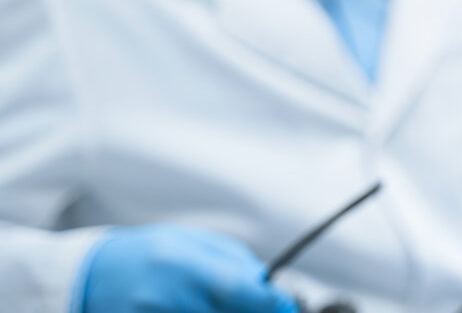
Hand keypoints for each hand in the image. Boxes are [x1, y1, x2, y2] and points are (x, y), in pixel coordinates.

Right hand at [81, 224, 298, 312]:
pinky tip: (199, 309)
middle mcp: (167, 298)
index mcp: (181, 264)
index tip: (287, 306)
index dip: (274, 304)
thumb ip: (233, 263)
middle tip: (261, 307)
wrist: (86, 277)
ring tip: (216, 304)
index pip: (242, 292)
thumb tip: (269, 286)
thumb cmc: (144, 254)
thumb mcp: (191, 242)